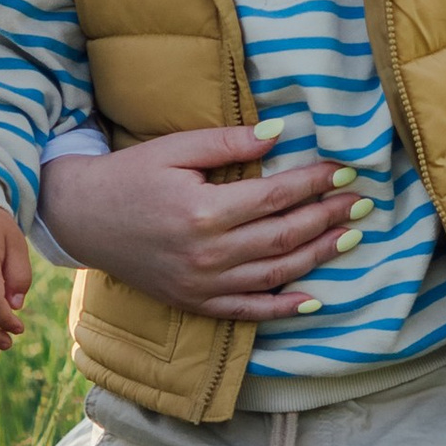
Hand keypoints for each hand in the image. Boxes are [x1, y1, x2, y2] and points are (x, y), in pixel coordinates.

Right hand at [40, 127, 360, 318]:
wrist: (83, 218)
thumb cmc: (130, 175)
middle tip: (362, 202)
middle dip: (328, 218)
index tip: (344, 170)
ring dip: (319, 256)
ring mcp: (203, 284)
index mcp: (205, 211)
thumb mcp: (175, 148)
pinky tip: (314, 299)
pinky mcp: (196, 302)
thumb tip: (279, 133)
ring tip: (350, 237)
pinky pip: (248, 312)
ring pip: (276, 274)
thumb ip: (228, 143)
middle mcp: (209, 253)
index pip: (277, 197)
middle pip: (285, 236)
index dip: (315, 183)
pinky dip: (283, 308)